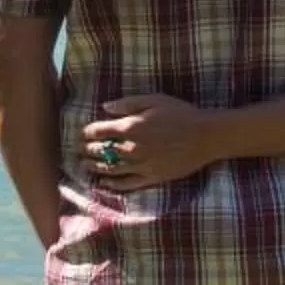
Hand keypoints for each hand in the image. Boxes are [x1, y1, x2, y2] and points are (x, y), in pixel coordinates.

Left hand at [78, 94, 226, 189]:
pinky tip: (103, 182)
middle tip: (78, 150)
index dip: (86, 132)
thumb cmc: (181, 114)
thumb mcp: (154, 100)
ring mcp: (141, 165)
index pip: (99, 131)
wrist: (206, 136)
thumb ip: (127, 103)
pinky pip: (127, 184)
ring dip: (94, 167)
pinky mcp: (152, 178)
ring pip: (110, 169)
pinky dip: (112, 184)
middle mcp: (132, 148)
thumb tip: (104, 107)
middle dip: (87, 150)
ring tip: (84, 166)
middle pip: (101, 151)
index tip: (81, 133)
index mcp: (131, 126)